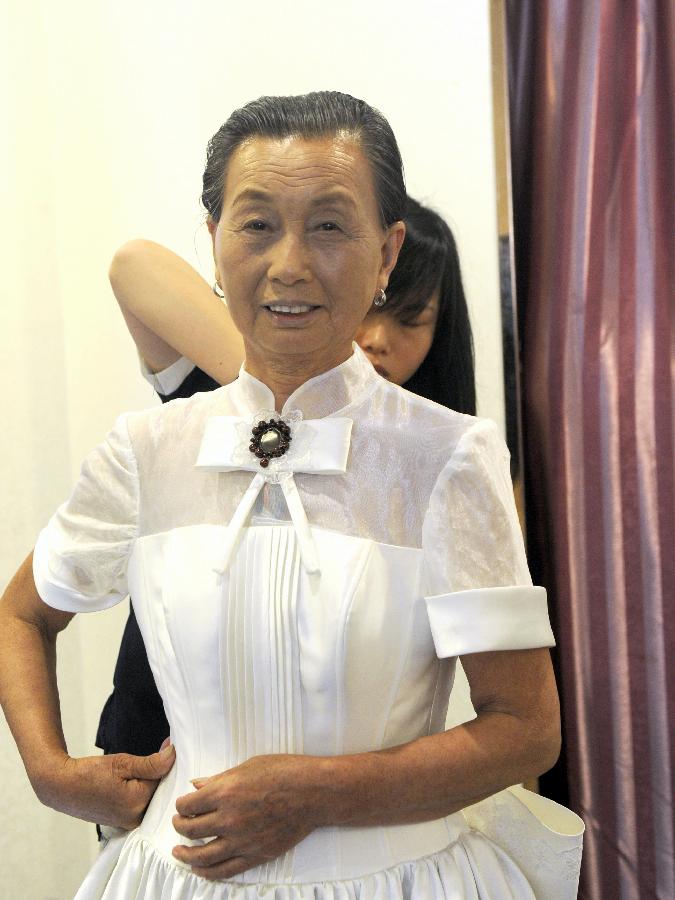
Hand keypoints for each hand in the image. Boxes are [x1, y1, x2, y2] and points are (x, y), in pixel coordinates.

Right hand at [36, 744, 175, 829]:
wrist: (61, 787)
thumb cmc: (89, 773)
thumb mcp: (122, 763)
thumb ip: (151, 762)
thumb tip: (173, 754)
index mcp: (138, 803)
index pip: (165, 781)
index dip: (166, 764)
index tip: (167, 749)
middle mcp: (135, 819)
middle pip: (159, 794)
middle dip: (159, 776)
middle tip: (153, 758)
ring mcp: (127, 823)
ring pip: (150, 800)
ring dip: (149, 784)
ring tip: (137, 770)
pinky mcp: (121, 822)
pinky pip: (139, 806)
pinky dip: (139, 793)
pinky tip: (131, 782)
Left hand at [172, 754, 323, 879]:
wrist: (313, 792)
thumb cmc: (284, 771)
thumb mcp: (248, 766)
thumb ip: (219, 779)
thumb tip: (197, 784)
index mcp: (225, 791)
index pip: (188, 804)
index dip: (181, 805)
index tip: (182, 805)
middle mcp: (229, 818)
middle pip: (191, 829)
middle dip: (179, 826)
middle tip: (178, 823)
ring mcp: (241, 840)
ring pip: (202, 855)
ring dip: (185, 855)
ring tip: (179, 851)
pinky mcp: (255, 855)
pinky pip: (225, 870)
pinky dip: (208, 872)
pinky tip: (199, 869)